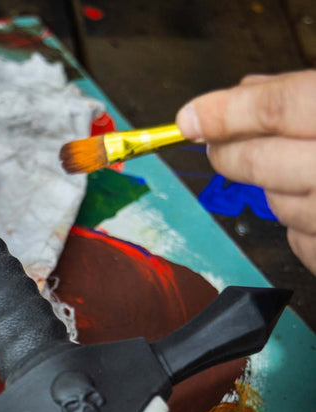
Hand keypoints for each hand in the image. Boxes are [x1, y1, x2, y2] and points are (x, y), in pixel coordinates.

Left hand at [176, 71, 315, 273]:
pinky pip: (296, 240)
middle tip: (216, 145)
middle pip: (258, 162)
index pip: (275, 109)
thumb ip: (295, 96)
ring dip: (271, 188)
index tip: (188, 119)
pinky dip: (298, 223)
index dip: (223, 114)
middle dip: (227, 154)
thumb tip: (240, 94)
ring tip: (299, 173)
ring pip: (274, 204)